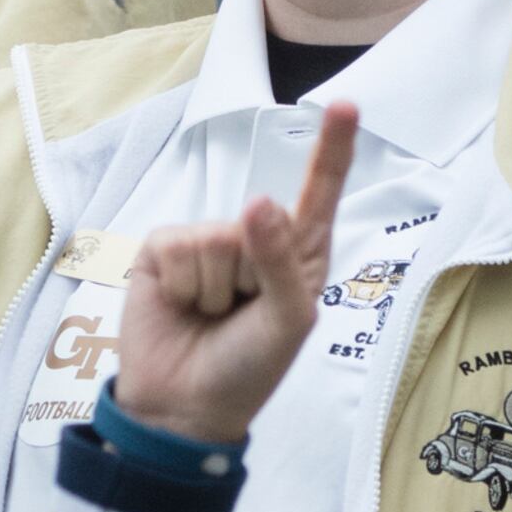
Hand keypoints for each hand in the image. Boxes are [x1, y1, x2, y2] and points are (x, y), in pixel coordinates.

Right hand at [106, 102, 357, 446]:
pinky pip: (181, 246)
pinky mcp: (164, 249)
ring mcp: (206, 243)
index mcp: (296, 257)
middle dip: (251, 272)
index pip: (317, 195)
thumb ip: (279, 263)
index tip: (346, 105)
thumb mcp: (285, 323)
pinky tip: (182, 306)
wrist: (183, 405)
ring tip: (210, 315)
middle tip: (240, 315)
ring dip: (215, 288)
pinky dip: (185, 285)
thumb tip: (260, 199)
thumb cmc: (248, 368)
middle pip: (259, 220)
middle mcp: (253, 241)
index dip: (332, 149)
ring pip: (218, 238)